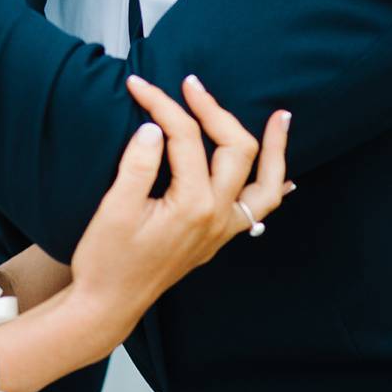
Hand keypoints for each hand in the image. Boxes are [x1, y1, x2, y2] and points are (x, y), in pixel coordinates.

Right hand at [62, 78, 293, 336]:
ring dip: (274, 149)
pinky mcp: (216, 238)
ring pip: (266, 184)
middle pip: (235, 148)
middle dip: (214, 110)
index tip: (138, 85)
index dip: (162, 105)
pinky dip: (273, 187)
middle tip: (190, 86)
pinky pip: (259, 210)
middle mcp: (217, 217)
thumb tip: (156, 126)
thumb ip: (139, 163)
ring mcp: (221, 230)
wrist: (107, 305)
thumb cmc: (106, 260)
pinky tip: (285, 177)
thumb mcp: (115, 208)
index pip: (186, 138)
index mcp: (193, 205)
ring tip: (281, 117)